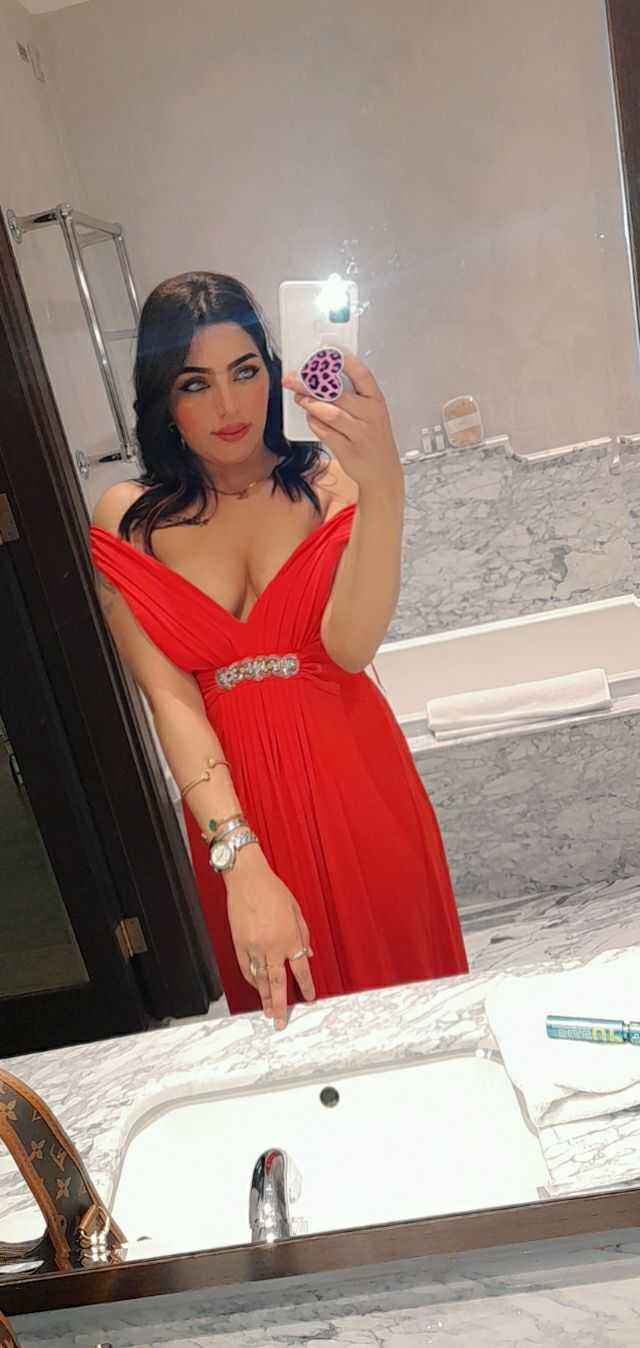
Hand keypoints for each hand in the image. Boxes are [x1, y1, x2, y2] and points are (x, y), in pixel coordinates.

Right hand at [225, 847, 314, 1028]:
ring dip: (264, 997)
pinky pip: (246, 968)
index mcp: (290, 937)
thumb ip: (303, 934)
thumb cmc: (272, 890)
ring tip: (267, 1011)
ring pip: (260, 979)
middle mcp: (273, 946)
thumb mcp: (296, 910)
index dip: (307, 986)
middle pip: (278, 983)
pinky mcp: (239, 944)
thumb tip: (308, 955)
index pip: (301, 970)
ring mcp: (254, 947)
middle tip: (280, 1022)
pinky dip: (251, 980)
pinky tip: (256, 988)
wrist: (247, 879)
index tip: (309, 998)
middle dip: (280, 1005)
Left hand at [282, 352, 401, 492]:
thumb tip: (321, 379)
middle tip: (292, 379)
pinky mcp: (348, 450)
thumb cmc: (373, 438)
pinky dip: (314, 423)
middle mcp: (370, 415)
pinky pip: (325, 432)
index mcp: (376, 400)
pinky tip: (311, 418)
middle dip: (310, 384)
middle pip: (337, 393)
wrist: (382, 471)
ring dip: (310, 404)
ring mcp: (360, 434)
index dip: (342, 360)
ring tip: (299, 399)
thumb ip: (351, 396)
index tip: (324, 352)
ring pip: (330, 413)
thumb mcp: (370, 413)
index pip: (361, 374)